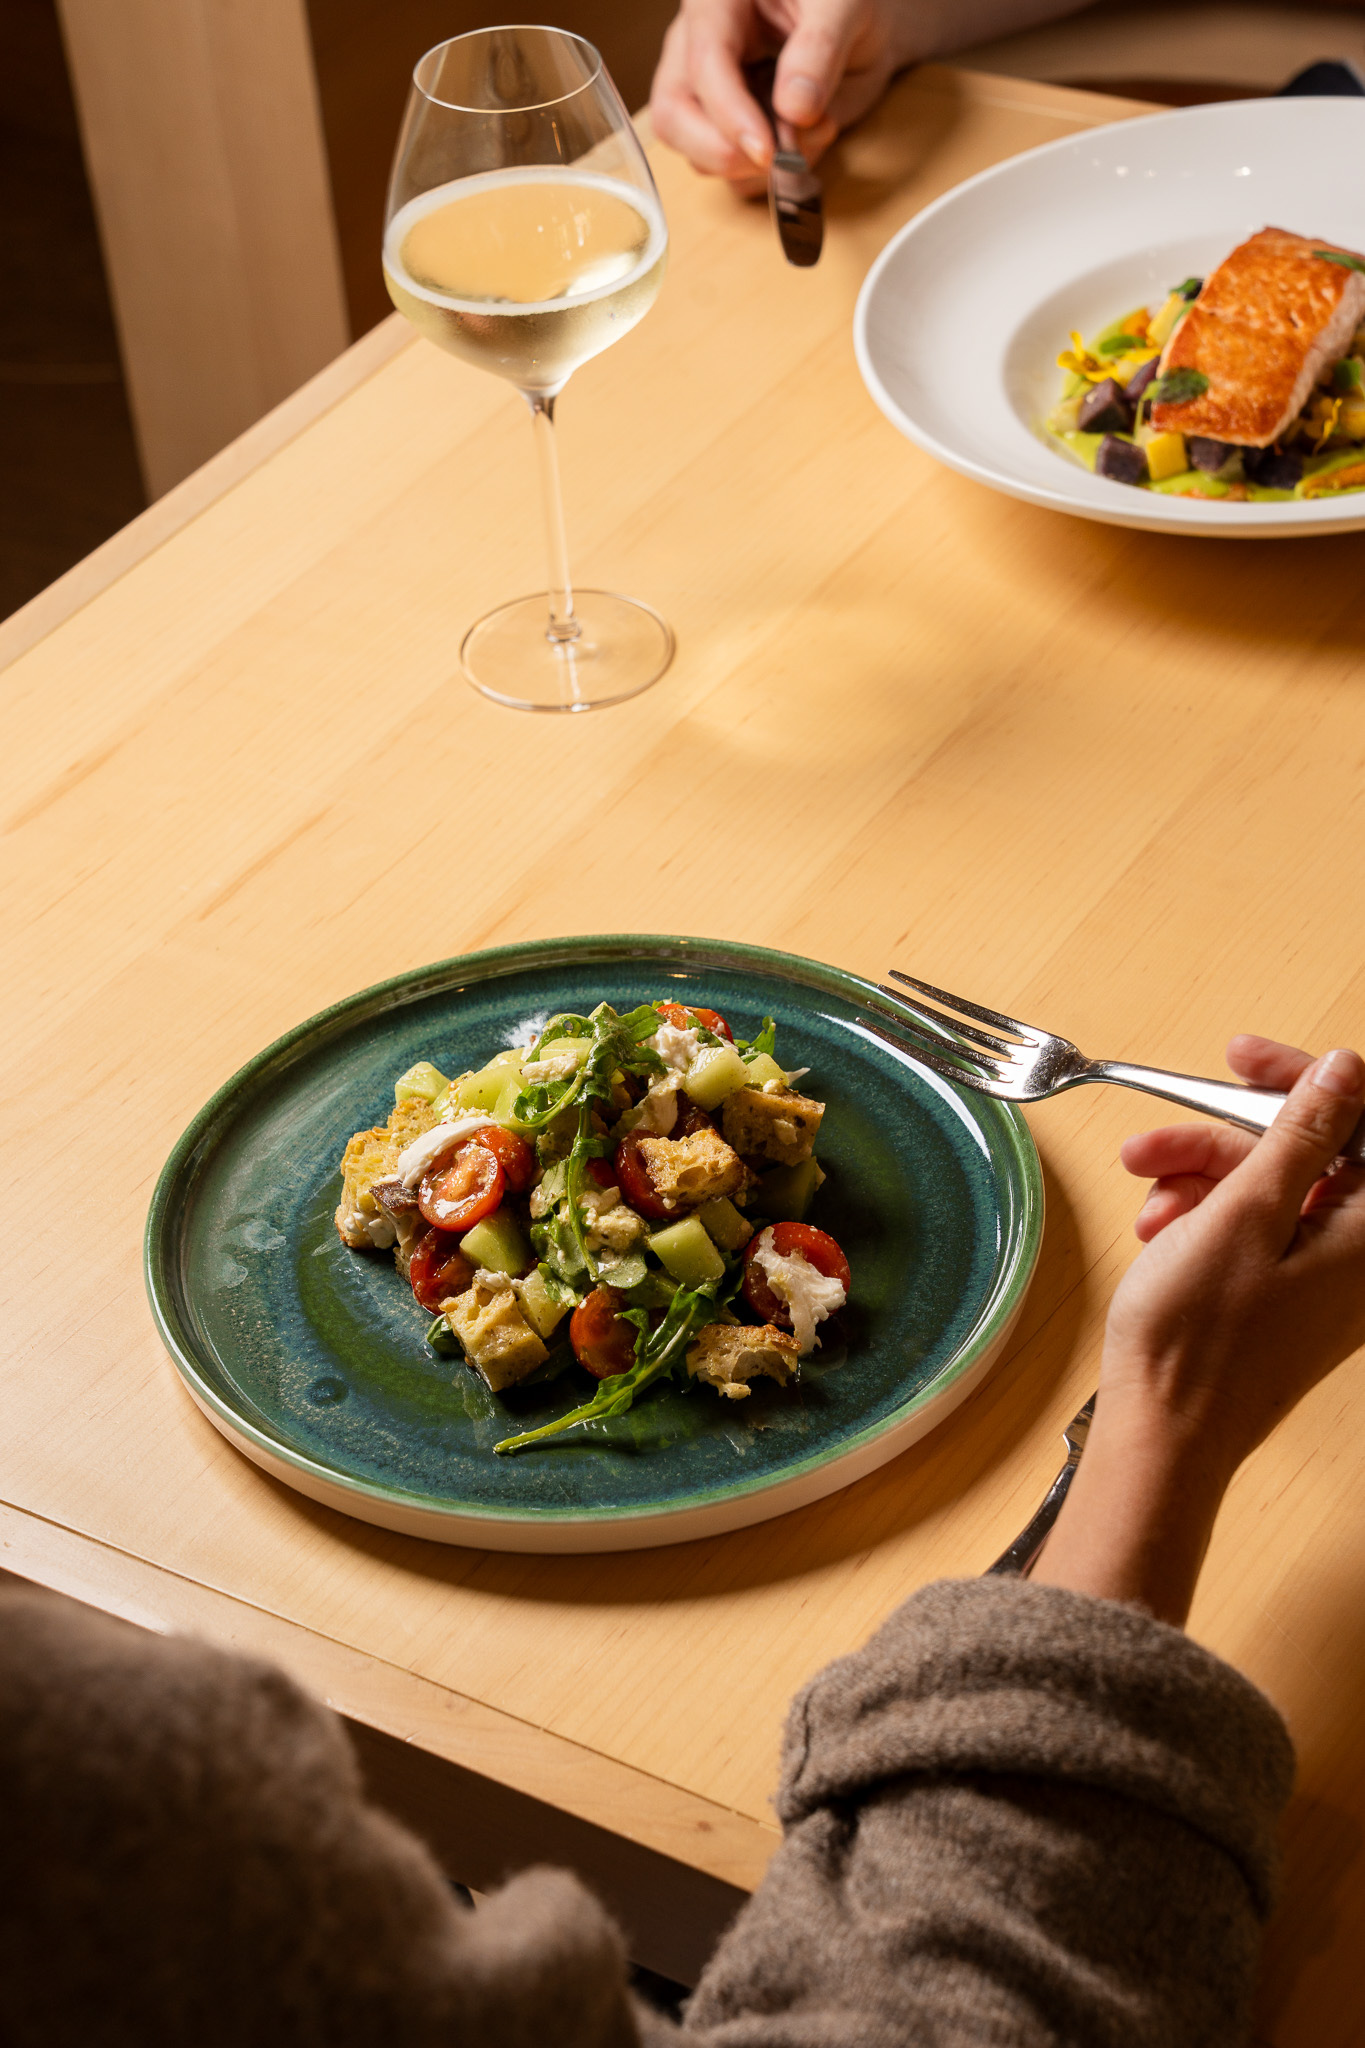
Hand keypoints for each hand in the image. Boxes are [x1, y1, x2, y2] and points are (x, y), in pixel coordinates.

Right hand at [649, 0, 917, 187]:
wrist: (852, 19)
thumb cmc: (841, 0)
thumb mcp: (844, 8)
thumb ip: (820, 50)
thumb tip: (794, 110)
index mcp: (718, 2)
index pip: (704, 64)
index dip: (731, 115)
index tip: (768, 152)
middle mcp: (697, 45)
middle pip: (673, 114)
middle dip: (722, 152)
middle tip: (778, 161)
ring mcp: (706, 89)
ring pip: (695, 150)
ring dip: (750, 167)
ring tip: (810, 135)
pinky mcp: (723, 124)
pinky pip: (726, 168)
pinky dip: (765, 174)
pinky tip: (804, 142)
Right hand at [1033, 1037, 1364, 1624]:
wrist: (1161, 1436)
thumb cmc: (1199, 1339)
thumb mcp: (1244, 1214)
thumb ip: (1299, 1136)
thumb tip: (1342, 1071)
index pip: (1357, 1123)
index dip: (1297, 1082)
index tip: (1237, 1061)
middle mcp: (1361, 1258)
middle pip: (1305, 1155)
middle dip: (1222, 1141)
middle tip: (1154, 1144)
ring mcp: (1325, 1282)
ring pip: (1270, 1190)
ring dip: (1201, 1180)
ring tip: (1145, 1200)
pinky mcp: (1288, 1300)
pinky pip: (1256, 1231)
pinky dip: (1204, 1219)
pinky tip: (1159, 1230)